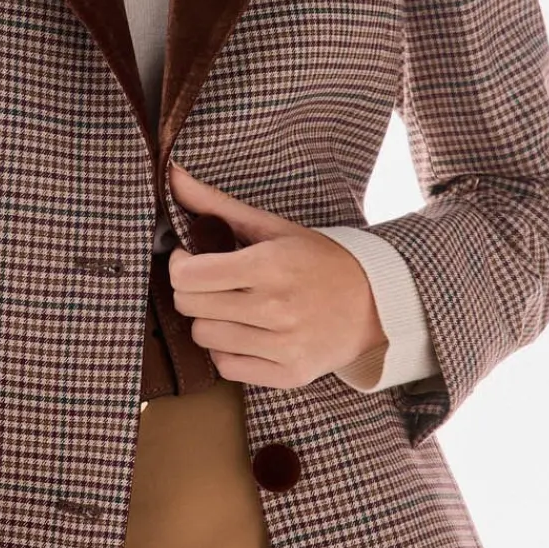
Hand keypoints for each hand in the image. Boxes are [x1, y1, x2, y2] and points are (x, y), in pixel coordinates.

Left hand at [166, 161, 385, 386]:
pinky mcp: (289, 373)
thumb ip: (217, 205)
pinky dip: (227, 351)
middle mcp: (276, 308)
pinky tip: (245, 333)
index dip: (180, 265)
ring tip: (232, 308)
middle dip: (192, 291)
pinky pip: (226, 367)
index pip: (188, 275)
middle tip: (212, 282)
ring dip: (209, 320)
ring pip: (204, 337)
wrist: (376, 303)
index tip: (193, 259)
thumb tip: (172, 174)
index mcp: (269, 265)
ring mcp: (283, 345)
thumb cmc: (318, 260)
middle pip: (190, 306)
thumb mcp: (273, 227)